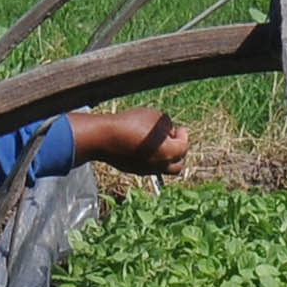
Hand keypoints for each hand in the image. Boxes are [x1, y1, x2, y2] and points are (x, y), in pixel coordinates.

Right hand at [76, 108, 192, 175]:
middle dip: (177, 152)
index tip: (180, 128)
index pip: (184, 147)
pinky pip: (148, 166)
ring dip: (164, 156)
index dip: (183, 136)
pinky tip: (143, 145)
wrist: (103, 137)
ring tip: (156, 141)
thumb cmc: (130, 123)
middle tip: (172, 139)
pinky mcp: (133, 170)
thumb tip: (168, 131)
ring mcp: (146, 170)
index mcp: (168, 153)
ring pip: (162, 168)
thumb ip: (167, 124)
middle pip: (177, 165)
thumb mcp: (154, 116)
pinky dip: (151, 158)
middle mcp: (159, 166)